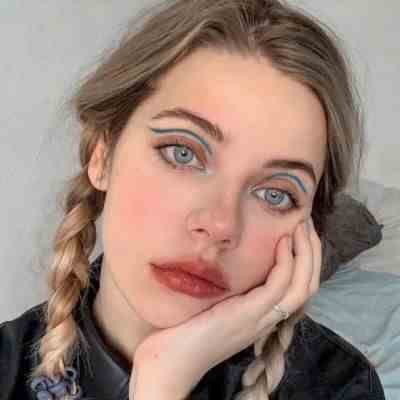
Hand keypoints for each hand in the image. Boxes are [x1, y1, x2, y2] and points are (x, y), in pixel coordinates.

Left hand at [129, 218, 320, 399]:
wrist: (171, 363)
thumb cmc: (186, 333)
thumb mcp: (215, 306)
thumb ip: (229, 291)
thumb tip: (227, 265)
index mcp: (261, 316)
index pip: (297, 288)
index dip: (305, 260)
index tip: (299, 233)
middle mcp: (267, 318)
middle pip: (308, 285)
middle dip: (312, 252)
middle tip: (308, 224)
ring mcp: (261, 318)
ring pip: (302, 286)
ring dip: (307, 253)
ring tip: (302, 227)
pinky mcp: (250, 315)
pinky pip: (278, 286)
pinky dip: (286, 262)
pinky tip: (282, 242)